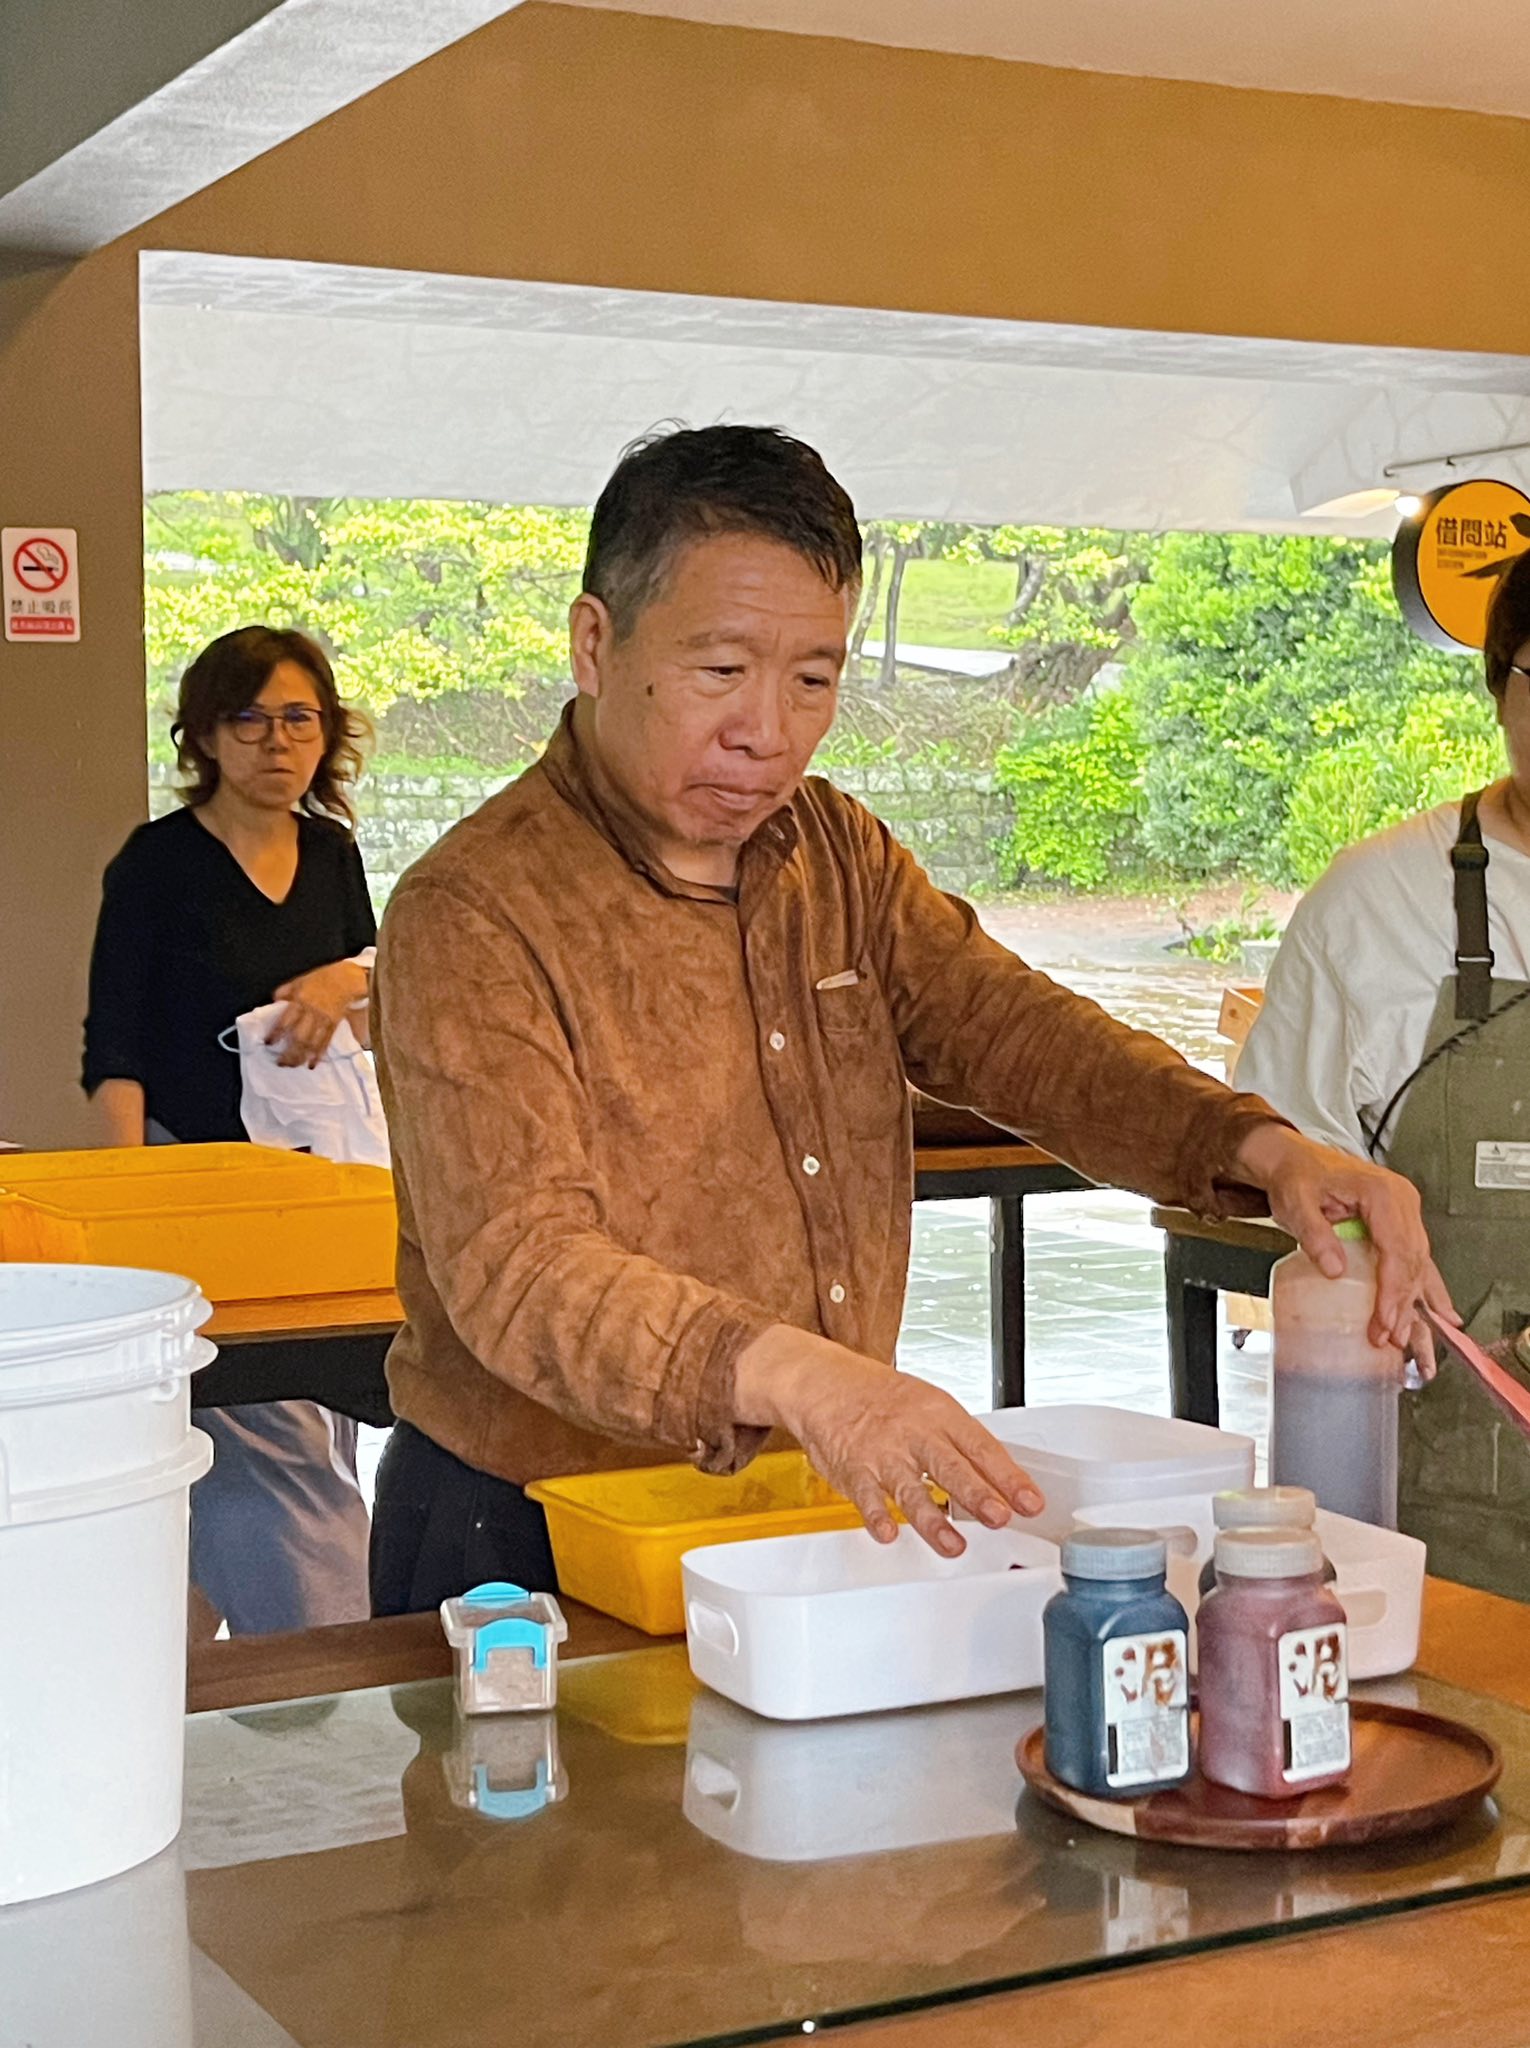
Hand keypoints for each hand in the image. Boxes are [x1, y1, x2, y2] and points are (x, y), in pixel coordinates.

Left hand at [268, 959, 368, 1068]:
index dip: (276, 1034)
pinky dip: (318, 1054)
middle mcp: (311, 1013)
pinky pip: (325, 1042)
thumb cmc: (322, 978)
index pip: (285, 1021)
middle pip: (298, 1037)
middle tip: (281, 1063)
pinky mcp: (333, 1025)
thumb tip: (274, 1001)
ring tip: (294, 1065)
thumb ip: (285, 991)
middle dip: (289, 1052)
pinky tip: (312, 1063)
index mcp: (300, 1001)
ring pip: (311, 1042)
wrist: (346, 979)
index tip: (268, 1043)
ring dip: (302, 1056)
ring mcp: (323, 1020)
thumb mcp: (299, 980)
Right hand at [735, 1325, 1043, 1555]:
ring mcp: (882, 1452)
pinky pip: (865, 1495)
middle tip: (1000, 1517)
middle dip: (976, 1494)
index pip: (981, 1447)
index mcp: (939, 1414)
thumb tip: (1002, 1481)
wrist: (825, 1383)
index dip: (1008, 1477)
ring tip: (953, 1544)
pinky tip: (887, 1533)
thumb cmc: (882, 1398)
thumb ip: (961, 1445)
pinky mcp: (853, 1468)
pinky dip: (876, 1515)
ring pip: (910, 1488)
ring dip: (932, 1519)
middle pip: (950, 1466)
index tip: (1030, 1502)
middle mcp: (913, 1433)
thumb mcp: (930, 1406)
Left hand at [1234, 1122, 1457, 1352]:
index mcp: (1381, 1193)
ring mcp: (1404, 1211)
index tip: (1384, 1320)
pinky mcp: (1399, 1222)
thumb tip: (1334, 1269)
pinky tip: (1442, 1312)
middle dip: (1403, 1303)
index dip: (1392, 1290)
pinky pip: (1416, 1257)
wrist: (1294, 1159)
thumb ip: (1315, 1234)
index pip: (1395, 1249)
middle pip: (1411, 1260)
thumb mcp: (1296, 1203)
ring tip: (1406, 1336)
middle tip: (1389, 1336)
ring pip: (1418, 1262)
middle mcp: (1401, 1201)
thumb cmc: (1297, 1176)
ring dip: (1413, 1301)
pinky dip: (1426, 1286)